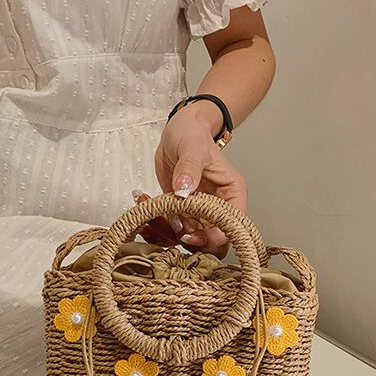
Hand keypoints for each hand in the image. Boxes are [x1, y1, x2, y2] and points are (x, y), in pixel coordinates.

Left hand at [149, 101, 246, 256]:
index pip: (231, 228)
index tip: (188, 233)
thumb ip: (189, 168)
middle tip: (168, 224)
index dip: (212, 238)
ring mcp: (199, 214)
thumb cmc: (192, 135)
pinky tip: (143, 205)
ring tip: (148, 208)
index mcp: (231, 195)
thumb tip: (184, 190)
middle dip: (188, 240)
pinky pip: (170, 231)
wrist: (177, 133)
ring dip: (165, 232)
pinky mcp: (181, 214)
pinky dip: (155, 226)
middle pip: (212, 243)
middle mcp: (218, 208)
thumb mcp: (192, 147)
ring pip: (188, 240)